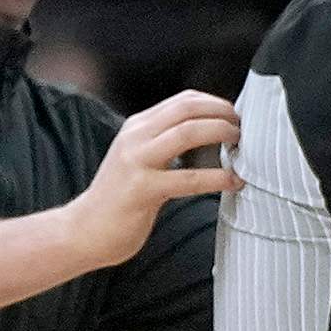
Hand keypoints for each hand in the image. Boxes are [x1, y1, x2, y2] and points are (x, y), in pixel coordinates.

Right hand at [68, 88, 239, 270]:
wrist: (85, 229)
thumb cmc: (121, 198)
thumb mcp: (141, 160)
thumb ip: (166, 144)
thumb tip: (210, 136)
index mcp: (137, 127)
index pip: (182, 101)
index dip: (215, 103)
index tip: (236, 115)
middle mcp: (135, 137)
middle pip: (187, 109)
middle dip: (222, 113)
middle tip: (245, 127)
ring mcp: (137, 161)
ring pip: (187, 133)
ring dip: (221, 134)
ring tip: (241, 146)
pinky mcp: (143, 189)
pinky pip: (188, 179)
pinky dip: (217, 177)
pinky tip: (234, 181)